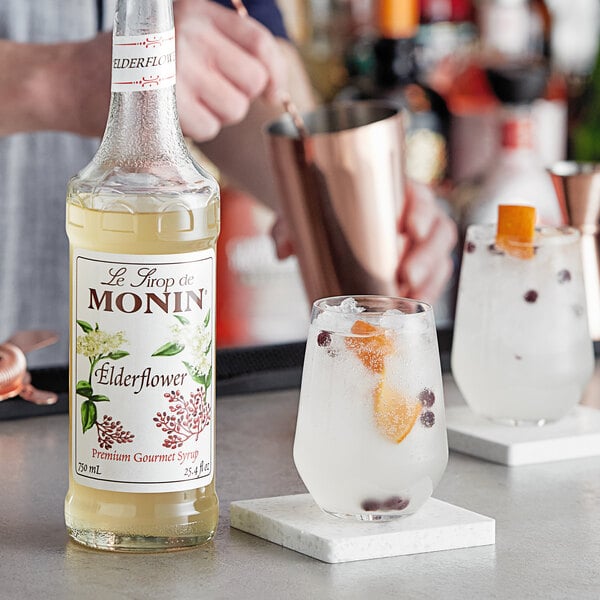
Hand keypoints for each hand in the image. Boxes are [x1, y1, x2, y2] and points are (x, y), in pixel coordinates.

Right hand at [3, 0, 285, 139]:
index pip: (260, 42)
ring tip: (182, 102)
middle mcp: (191, 33)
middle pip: (252, 81)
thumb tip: (272, 83)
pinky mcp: (170, 102)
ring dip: (214, 115)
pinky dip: (194, 131)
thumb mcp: (176, 34)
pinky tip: (171, 115)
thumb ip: (222, 48)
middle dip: (237, 97)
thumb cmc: (133, 62)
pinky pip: (209, 129)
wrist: (76, 81)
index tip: (274, 92)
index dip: (275, 73)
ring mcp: (180, 68)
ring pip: (233, 109)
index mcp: (196, 11)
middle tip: (207, 95)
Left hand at [271, 181, 456, 304]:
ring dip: (430, 279)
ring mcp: (418, 243)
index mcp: (395, 191)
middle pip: (437, 231)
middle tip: (407, 275)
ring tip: (411, 296)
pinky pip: (433, 280)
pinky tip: (413, 307)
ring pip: (440, 258)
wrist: (324, 221)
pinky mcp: (417, 267)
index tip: (410, 227)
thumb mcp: (303, 213)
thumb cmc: (321, 211)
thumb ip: (289, 227)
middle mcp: (414, 215)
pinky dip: (427, 294)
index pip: (420, 197)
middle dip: (427, 255)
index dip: (421, 212)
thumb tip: (281, 250)